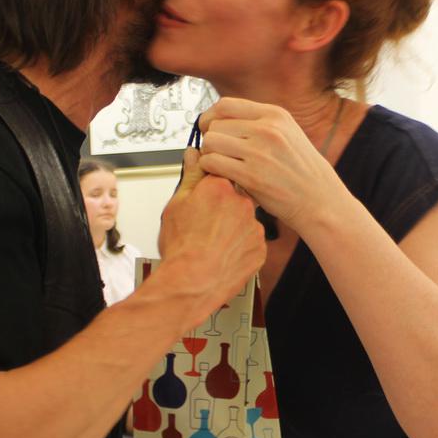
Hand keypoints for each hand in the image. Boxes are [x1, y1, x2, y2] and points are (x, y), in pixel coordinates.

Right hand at [155, 147, 265, 326]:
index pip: (219, 173)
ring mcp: (254, 227)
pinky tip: (223, 254)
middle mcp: (242, 203)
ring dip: (232, 227)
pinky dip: (240, 247)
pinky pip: (251, 242)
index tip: (202, 193)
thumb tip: (194, 155)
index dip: (208, 185)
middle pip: (234, 197)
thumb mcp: (176, 204)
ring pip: (243, 220)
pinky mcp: (260, 249)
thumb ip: (190, 176)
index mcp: (220, 187)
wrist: (192, 283)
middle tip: (203, 224)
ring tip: (211, 243)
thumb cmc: (181, 247)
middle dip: (221, 207)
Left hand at [197, 98, 348, 235]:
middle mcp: (267, 128)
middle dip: (211, 139)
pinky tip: (222, 176)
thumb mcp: (288, 134)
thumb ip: (258, 123)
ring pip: (210, 142)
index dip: (211, 118)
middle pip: (215, 124)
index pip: (226, 105)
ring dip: (209, 154)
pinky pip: (212, 163)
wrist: (320, 200)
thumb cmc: (301, 171)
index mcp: (275, 115)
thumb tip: (221, 117)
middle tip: (218, 154)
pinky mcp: (251, 175)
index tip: (211, 130)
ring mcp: (259, 152)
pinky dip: (210, 169)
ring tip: (220, 165)